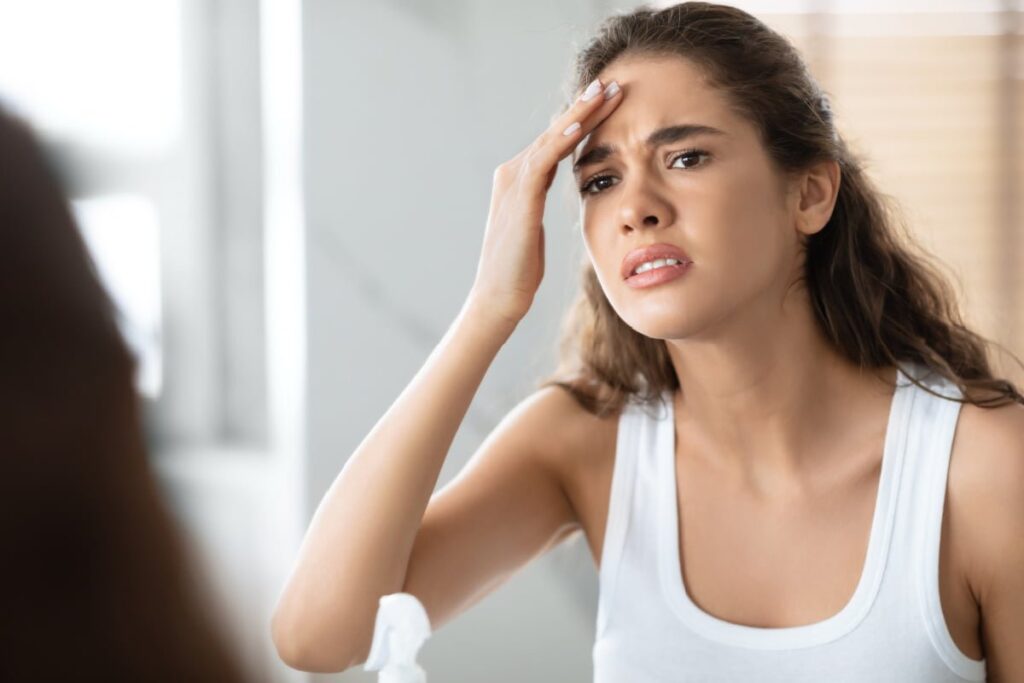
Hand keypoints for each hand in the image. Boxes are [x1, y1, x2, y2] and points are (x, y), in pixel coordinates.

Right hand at [467, 77, 622, 329]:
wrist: (498, 297)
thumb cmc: (520, 269)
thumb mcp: (535, 228)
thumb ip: (542, 202)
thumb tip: (557, 192)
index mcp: (519, 179)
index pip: (556, 141)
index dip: (583, 119)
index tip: (610, 100)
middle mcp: (512, 173)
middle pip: (555, 132)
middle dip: (584, 106)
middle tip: (612, 82)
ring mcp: (513, 183)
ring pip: (551, 139)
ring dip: (579, 114)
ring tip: (604, 92)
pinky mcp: (519, 199)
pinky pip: (543, 160)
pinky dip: (561, 140)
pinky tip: (580, 125)